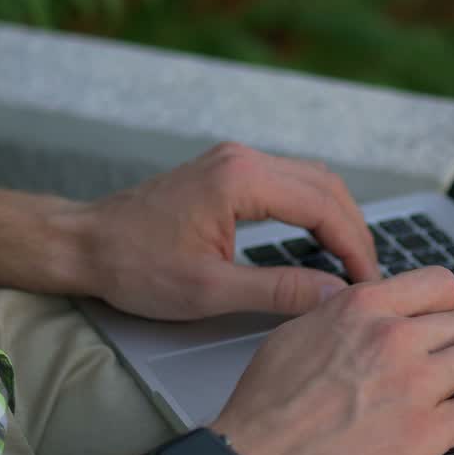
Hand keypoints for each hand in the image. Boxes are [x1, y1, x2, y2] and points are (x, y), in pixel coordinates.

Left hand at [71, 142, 379, 319]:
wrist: (85, 244)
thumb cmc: (135, 267)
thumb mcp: (210, 291)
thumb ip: (278, 292)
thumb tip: (333, 295)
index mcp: (241, 180)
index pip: (325, 208)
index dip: (355, 249)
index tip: (368, 285)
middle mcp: (242, 159)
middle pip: (327, 187)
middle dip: (355, 233)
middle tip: (368, 279)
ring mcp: (234, 160)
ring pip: (312, 181)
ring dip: (338, 219)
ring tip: (351, 264)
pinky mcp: (227, 170)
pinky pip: (290, 182)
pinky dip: (315, 210)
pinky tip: (320, 242)